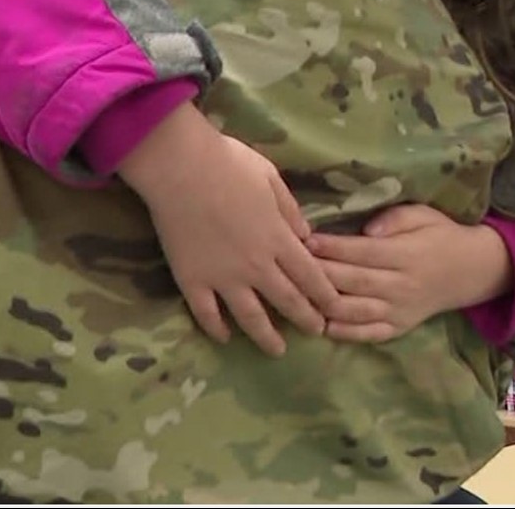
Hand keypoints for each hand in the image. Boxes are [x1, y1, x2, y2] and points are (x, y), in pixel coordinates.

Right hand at [117, 104, 340, 356]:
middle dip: (306, 320)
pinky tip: (224, 337)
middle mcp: (256, 267)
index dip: (325, 296)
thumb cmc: (228, 163)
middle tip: (316, 332)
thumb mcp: (270, 177)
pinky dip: (216, 329)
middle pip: (287, 301)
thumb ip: (290, 210)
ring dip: (267, 337)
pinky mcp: (192, 280)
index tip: (335, 309)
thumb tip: (306, 237)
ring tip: (277, 350)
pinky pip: (206, 314)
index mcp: (278, 239)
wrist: (179, 167)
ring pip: (251, 317)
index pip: (311, 277)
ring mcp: (223, 278)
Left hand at [305, 204, 512, 343]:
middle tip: (288, 265)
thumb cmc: (440, 235)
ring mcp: (399, 310)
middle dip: (318, 274)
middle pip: (352, 282)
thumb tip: (368, 230)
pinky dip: (344, 333)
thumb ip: (395, 219)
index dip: (331, 247)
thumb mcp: (423, 215)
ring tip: (297, 295)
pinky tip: (320, 325)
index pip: (361, 252)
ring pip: (355, 312)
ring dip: (324, 305)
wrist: (471, 271)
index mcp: (405, 255)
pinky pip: (368, 335)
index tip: (303, 240)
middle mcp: (400, 286)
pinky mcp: (398, 328)